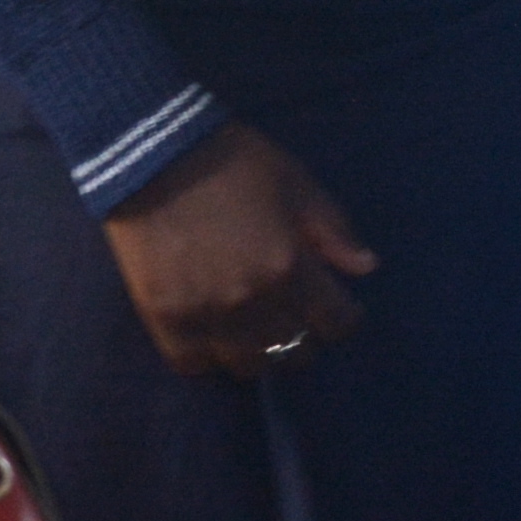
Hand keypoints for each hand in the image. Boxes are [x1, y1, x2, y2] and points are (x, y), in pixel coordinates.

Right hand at [100, 123, 376, 379]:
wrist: (153, 154)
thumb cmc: (234, 162)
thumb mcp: (297, 184)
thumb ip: (334, 231)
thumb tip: (366, 267)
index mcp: (290, 266)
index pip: (335, 322)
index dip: (342, 317)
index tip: (334, 307)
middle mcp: (251, 300)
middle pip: (294, 352)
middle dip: (303, 336)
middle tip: (294, 316)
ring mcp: (206, 315)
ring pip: (247, 366)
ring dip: (259, 352)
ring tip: (255, 330)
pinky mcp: (164, 319)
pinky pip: (194, 364)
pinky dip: (209, 356)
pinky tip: (214, 335)